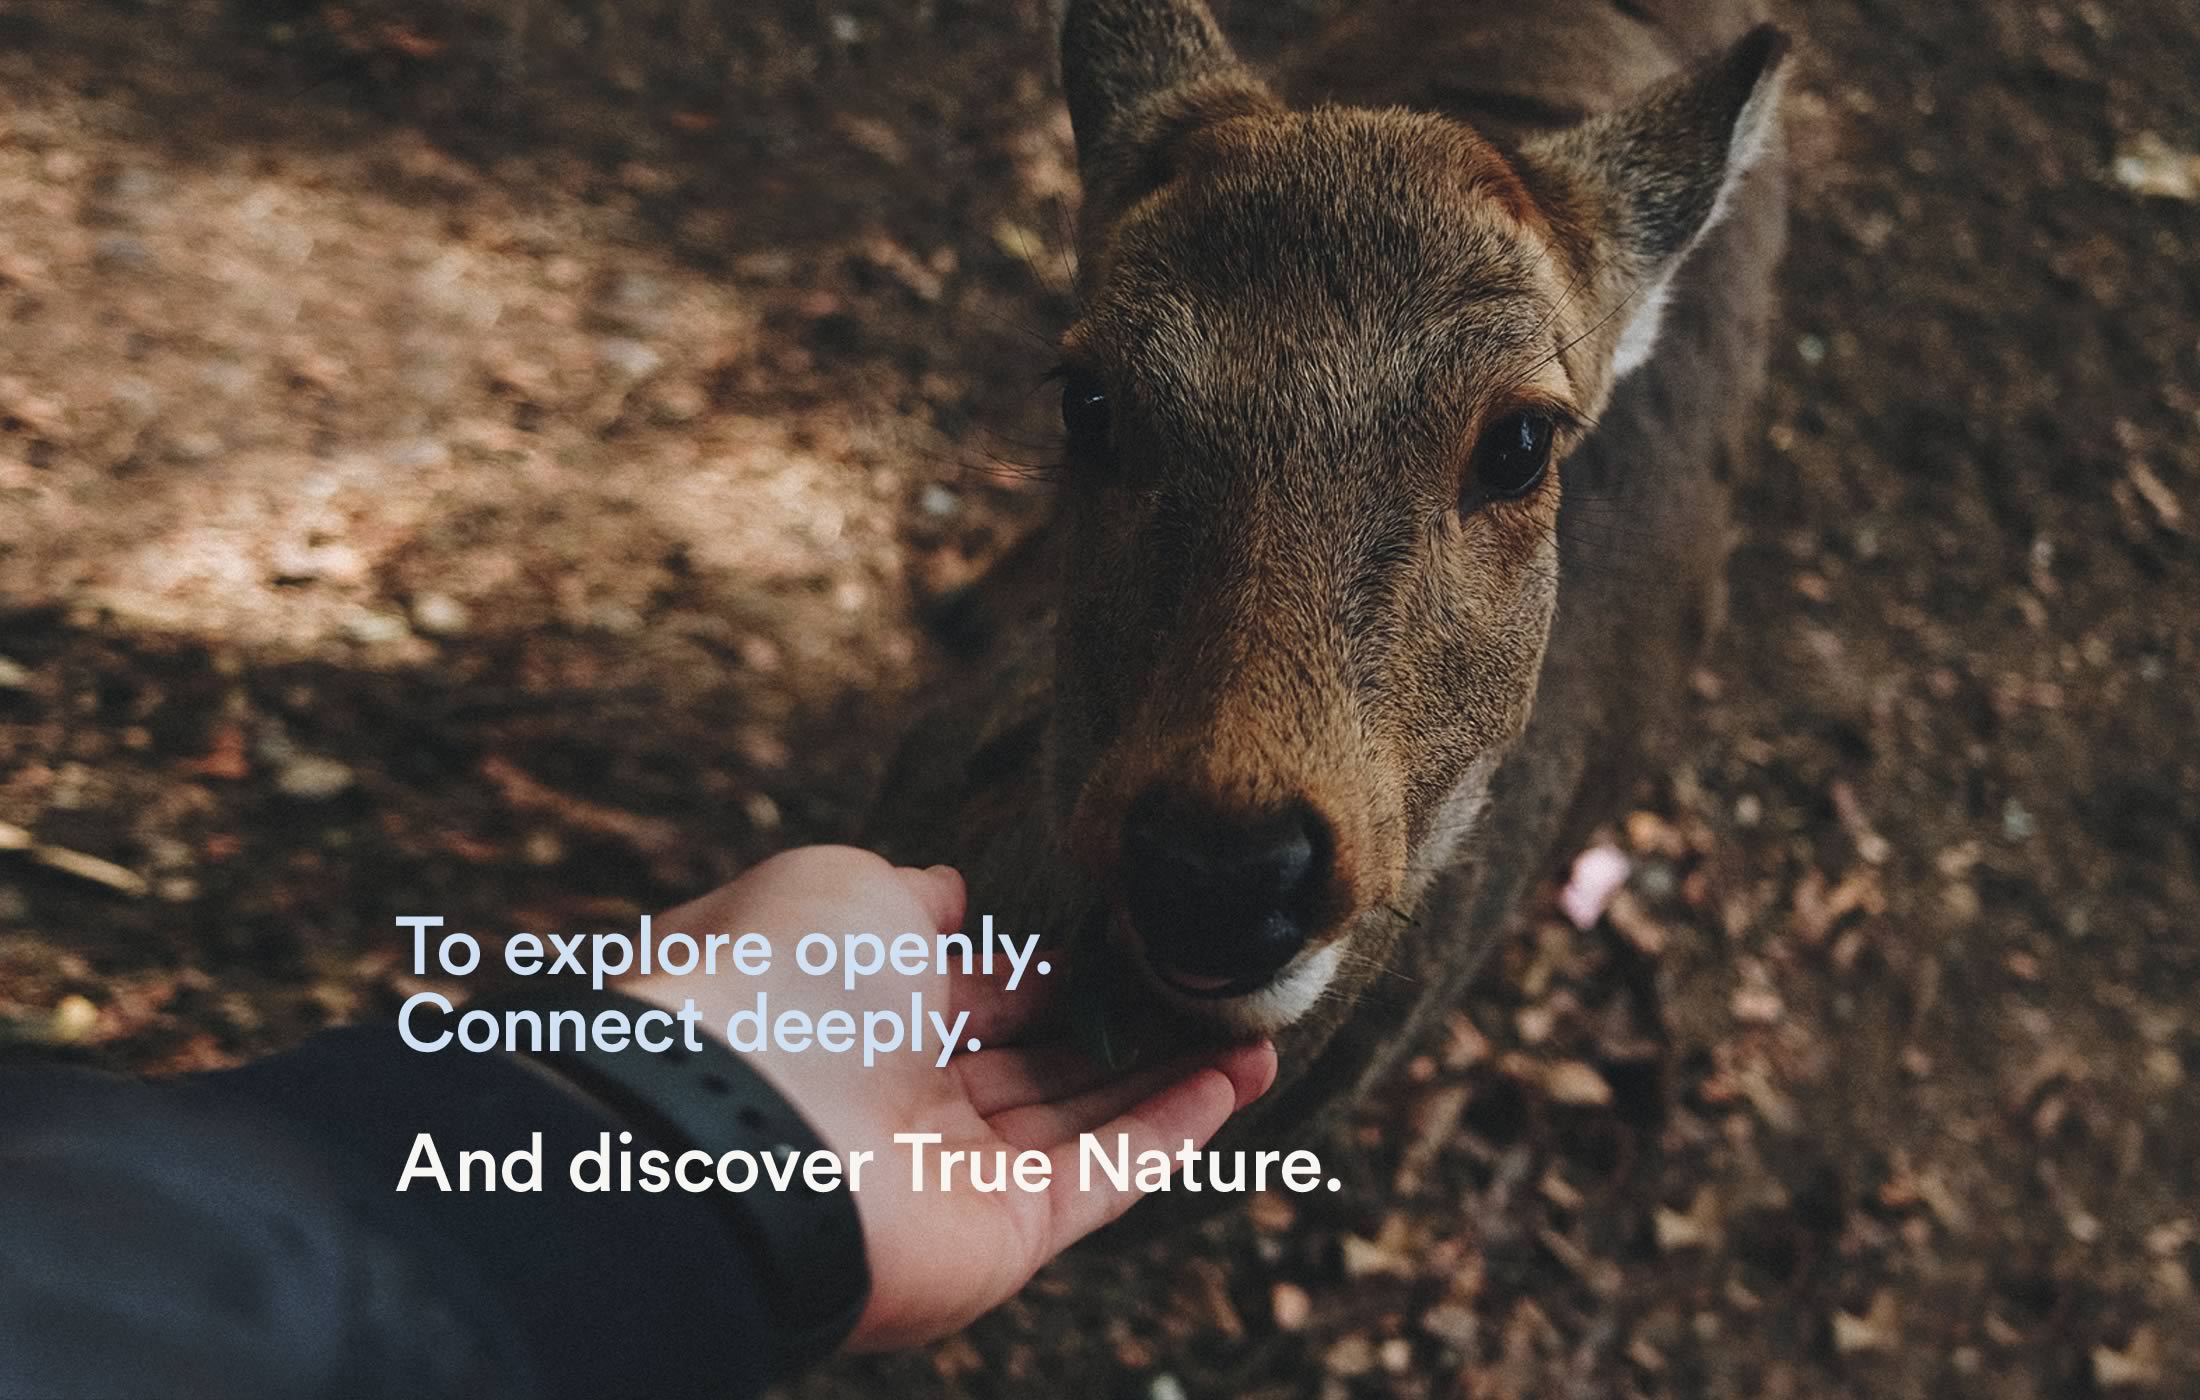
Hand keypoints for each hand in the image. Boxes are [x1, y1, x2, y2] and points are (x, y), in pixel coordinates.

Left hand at [625, 845, 1276, 1349]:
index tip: (1129, 933)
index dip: (1055, 963)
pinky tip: (1241, 1078)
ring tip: (1258, 1028)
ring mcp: (958, 1172)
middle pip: (1043, 1057)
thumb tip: (957, 891)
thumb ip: (914, 896)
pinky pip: (1108, 1175)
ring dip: (1177, 1074)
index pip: (979, 988)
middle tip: (1210, 982)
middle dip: (1127, 1023)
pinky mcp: (1005, 1234)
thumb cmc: (774, 983)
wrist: (731, 1124)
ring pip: (1088, 1115)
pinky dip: (1178, 1128)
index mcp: (861, 1014)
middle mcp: (909, 1097)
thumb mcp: (842, 888)